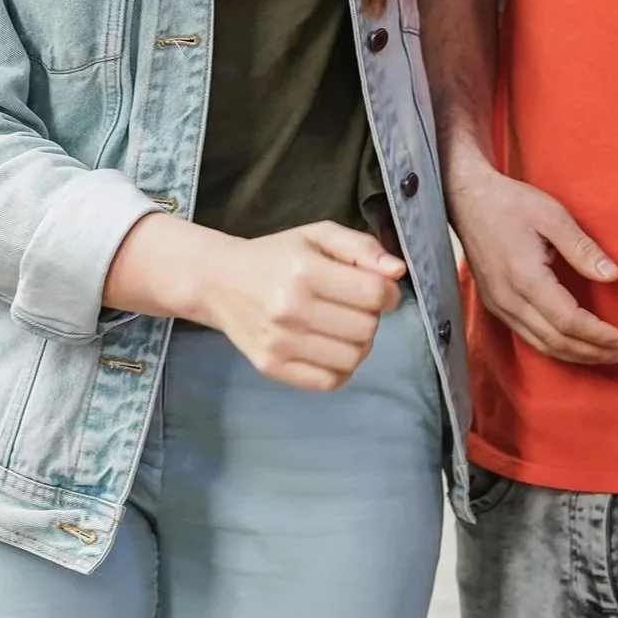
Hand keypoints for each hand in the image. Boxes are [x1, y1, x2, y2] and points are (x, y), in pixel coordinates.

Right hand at [197, 222, 405, 392]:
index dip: (388, 293)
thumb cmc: (275, 255)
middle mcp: (290, 309)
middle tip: (355, 306)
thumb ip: (362, 247)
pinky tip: (331, 349)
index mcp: (304, 271)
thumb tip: (397, 272)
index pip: (373, 294)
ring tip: (344, 327)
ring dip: (359, 344)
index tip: (380, 290)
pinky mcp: (272, 368)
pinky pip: (329, 382)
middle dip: (372, 317)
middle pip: (366, 328)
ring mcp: (279, 343)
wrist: (220, 281)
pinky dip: (341, 368)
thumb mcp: (318, 235)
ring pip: (353, 358)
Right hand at [446, 154, 617, 365]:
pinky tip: (574, 346)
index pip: (567, 320)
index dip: (597, 335)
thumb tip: (612, 276)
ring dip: (576, 355)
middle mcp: (509, 300)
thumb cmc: (509, 203)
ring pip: (541, 345)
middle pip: (556, 341)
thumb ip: (582, 248)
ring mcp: (499, 305)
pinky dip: (556, 347)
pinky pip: (529, 337)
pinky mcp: (496, 305)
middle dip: (593, 352)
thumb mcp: (552, 216)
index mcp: (525, 277)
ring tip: (606, 356)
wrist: (465, 199)